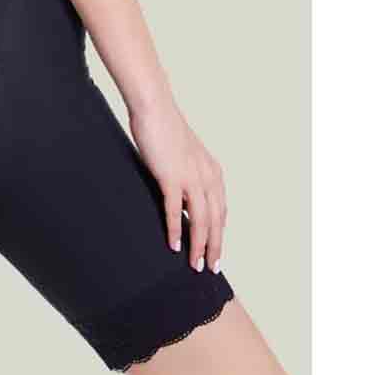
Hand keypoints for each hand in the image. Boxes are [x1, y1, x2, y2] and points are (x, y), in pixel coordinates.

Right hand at [129, 92, 226, 273]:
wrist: (155, 107)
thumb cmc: (164, 128)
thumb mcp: (182, 155)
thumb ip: (185, 174)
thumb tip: (180, 197)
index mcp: (212, 171)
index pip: (220, 210)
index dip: (218, 233)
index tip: (214, 251)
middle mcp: (207, 176)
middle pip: (215, 220)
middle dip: (213, 247)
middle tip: (209, 267)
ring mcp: (191, 177)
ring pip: (199, 219)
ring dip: (198, 244)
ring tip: (195, 264)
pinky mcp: (171, 176)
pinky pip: (174, 209)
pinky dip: (175, 229)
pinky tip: (174, 245)